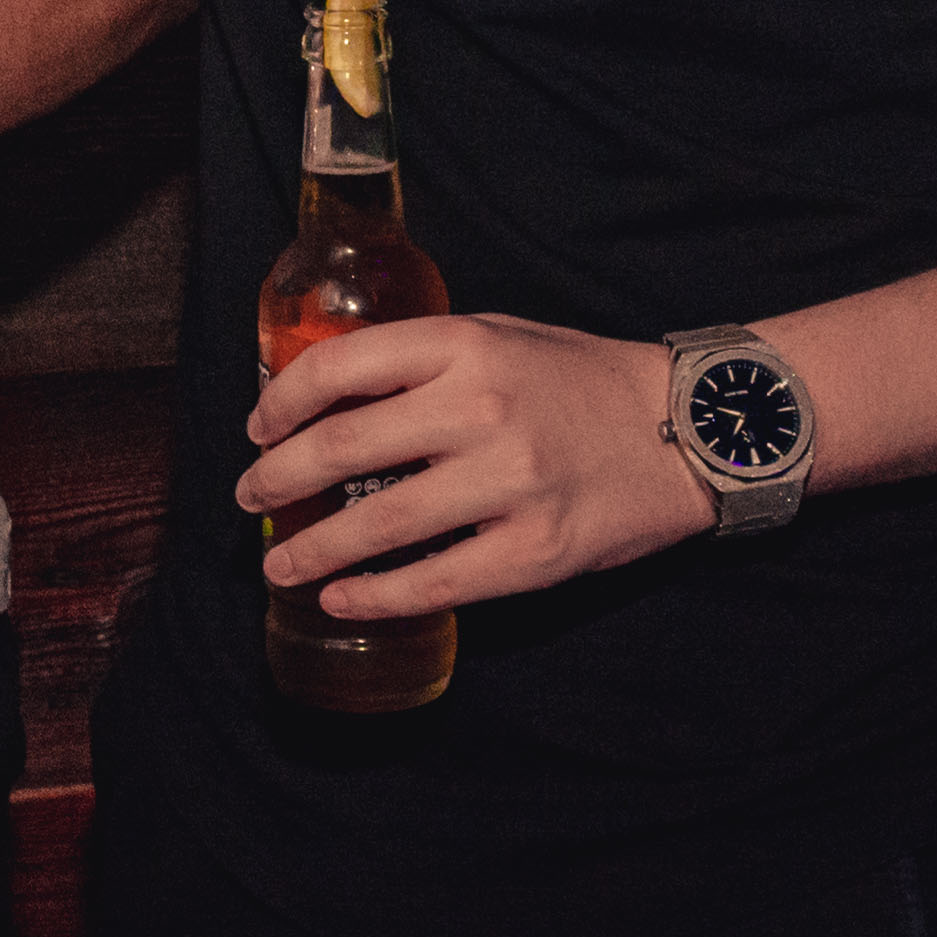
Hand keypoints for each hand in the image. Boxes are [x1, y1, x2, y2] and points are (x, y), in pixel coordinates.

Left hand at [239, 312, 699, 620]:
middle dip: (277, 480)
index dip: (281, 403)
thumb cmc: (578, 381)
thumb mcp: (495, 338)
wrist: (687, 430)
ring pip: (378, 526)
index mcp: (464, 346)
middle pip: (342, 448)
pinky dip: (375, 596)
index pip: (338, 368)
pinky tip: (341, 598)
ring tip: (280, 563)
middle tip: (250, 497)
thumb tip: (322, 400)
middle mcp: (480, 409)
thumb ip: (418, 361)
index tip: (258, 429)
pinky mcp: (535, 551)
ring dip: (311, 549)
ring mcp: (509, 484)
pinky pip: (435, 583)